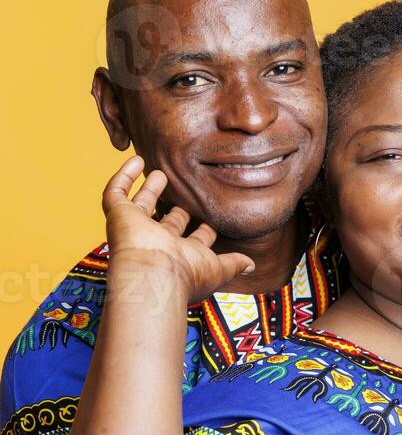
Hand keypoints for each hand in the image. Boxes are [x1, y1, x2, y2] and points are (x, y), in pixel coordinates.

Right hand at [102, 156, 254, 303]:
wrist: (153, 275)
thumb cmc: (186, 274)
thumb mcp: (218, 268)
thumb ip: (234, 263)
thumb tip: (251, 265)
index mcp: (182, 255)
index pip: (194, 238)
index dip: (203, 226)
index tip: (213, 210)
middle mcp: (159, 243)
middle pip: (167, 221)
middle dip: (176, 206)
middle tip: (186, 187)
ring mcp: (137, 228)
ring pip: (141, 204)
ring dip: (150, 188)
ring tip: (160, 171)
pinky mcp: (118, 214)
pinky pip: (116, 191)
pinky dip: (124, 174)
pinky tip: (135, 159)